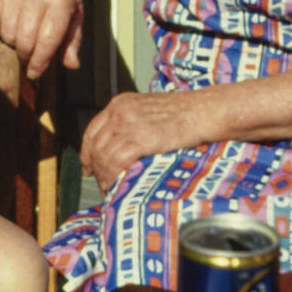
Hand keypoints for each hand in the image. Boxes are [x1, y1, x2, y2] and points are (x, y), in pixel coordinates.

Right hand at [0, 0, 83, 79]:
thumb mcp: (76, 13)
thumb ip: (73, 41)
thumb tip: (72, 66)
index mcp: (60, 1)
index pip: (47, 40)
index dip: (40, 62)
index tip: (35, 73)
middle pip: (25, 41)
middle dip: (26, 56)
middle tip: (29, 55)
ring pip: (7, 34)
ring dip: (12, 43)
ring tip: (22, 35)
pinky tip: (8, 24)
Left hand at [81, 89, 202, 192]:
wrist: (203, 110)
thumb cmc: (182, 113)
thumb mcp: (148, 111)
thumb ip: (130, 124)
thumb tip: (118, 147)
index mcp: (120, 103)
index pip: (92, 130)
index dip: (87, 152)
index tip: (89, 167)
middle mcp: (121, 111)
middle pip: (96, 144)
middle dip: (96, 168)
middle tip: (102, 184)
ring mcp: (130, 124)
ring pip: (104, 155)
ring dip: (104, 176)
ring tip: (111, 188)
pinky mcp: (143, 138)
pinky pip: (117, 161)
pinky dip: (114, 176)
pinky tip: (118, 184)